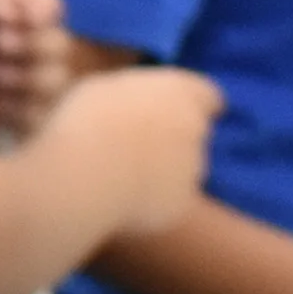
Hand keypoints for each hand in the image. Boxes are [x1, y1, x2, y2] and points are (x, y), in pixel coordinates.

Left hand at [0, 0, 71, 144]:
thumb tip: (7, 11)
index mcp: (4, 15)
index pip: (47, 4)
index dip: (42, 9)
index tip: (24, 16)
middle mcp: (20, 48)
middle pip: (60, 42)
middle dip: (34, 43)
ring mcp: (22, 85)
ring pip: (58, 78)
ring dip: (32, 76)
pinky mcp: (15, 119)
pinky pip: (43, 116)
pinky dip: (27, 110)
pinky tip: (1, 107)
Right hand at [50, 65, 223, 237]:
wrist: (85, 176)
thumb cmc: (85, 122)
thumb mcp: (101, 89)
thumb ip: (132, 95)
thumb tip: (134, 105)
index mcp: (180, 93)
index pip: (207, 95)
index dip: (194, 103)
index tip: (178, 109)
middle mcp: (196, 128)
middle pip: (193, 132)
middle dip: (171, 139)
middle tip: (130, 146)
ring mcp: (192, 168)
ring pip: (181, 169)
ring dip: (160, 170)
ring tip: (116, 176)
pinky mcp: (180, 203)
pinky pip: (166, 201)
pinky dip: (149, 202)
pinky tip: (116, 200)